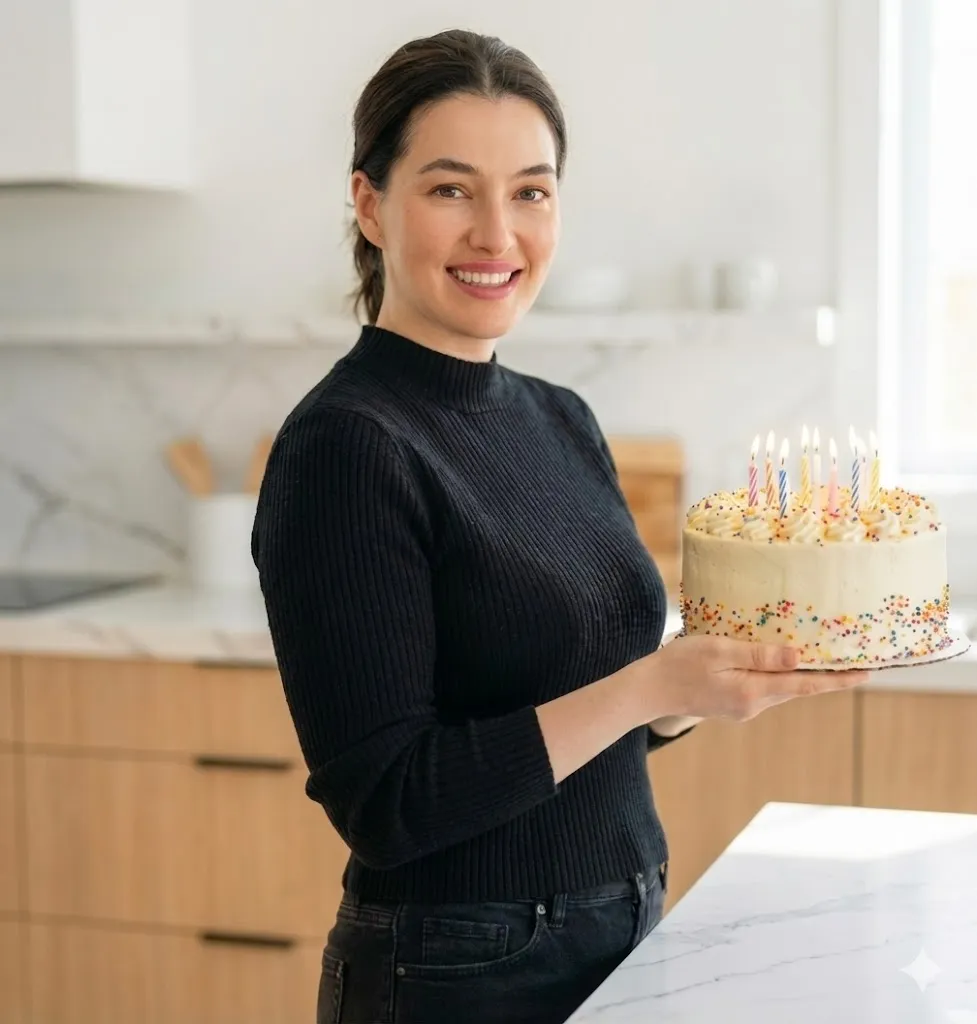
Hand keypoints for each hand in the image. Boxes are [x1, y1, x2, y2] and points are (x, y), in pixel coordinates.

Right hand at [631, 634, 869, 723]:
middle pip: (797, 689)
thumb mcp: (719, 650)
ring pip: (781, 689)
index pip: (805, 686)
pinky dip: (778, 676)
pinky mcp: (732, 705)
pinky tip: (780, 662)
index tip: (867, 673)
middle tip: (853, 660)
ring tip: (822, 658)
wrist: (648, 690)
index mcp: (753, 692)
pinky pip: (764, 688)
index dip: (838, 680)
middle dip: (825, 676)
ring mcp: (742, 708)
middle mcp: (753, 705)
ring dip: (801, 675)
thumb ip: (759, 655)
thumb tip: (798, 658)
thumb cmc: (679, 664)